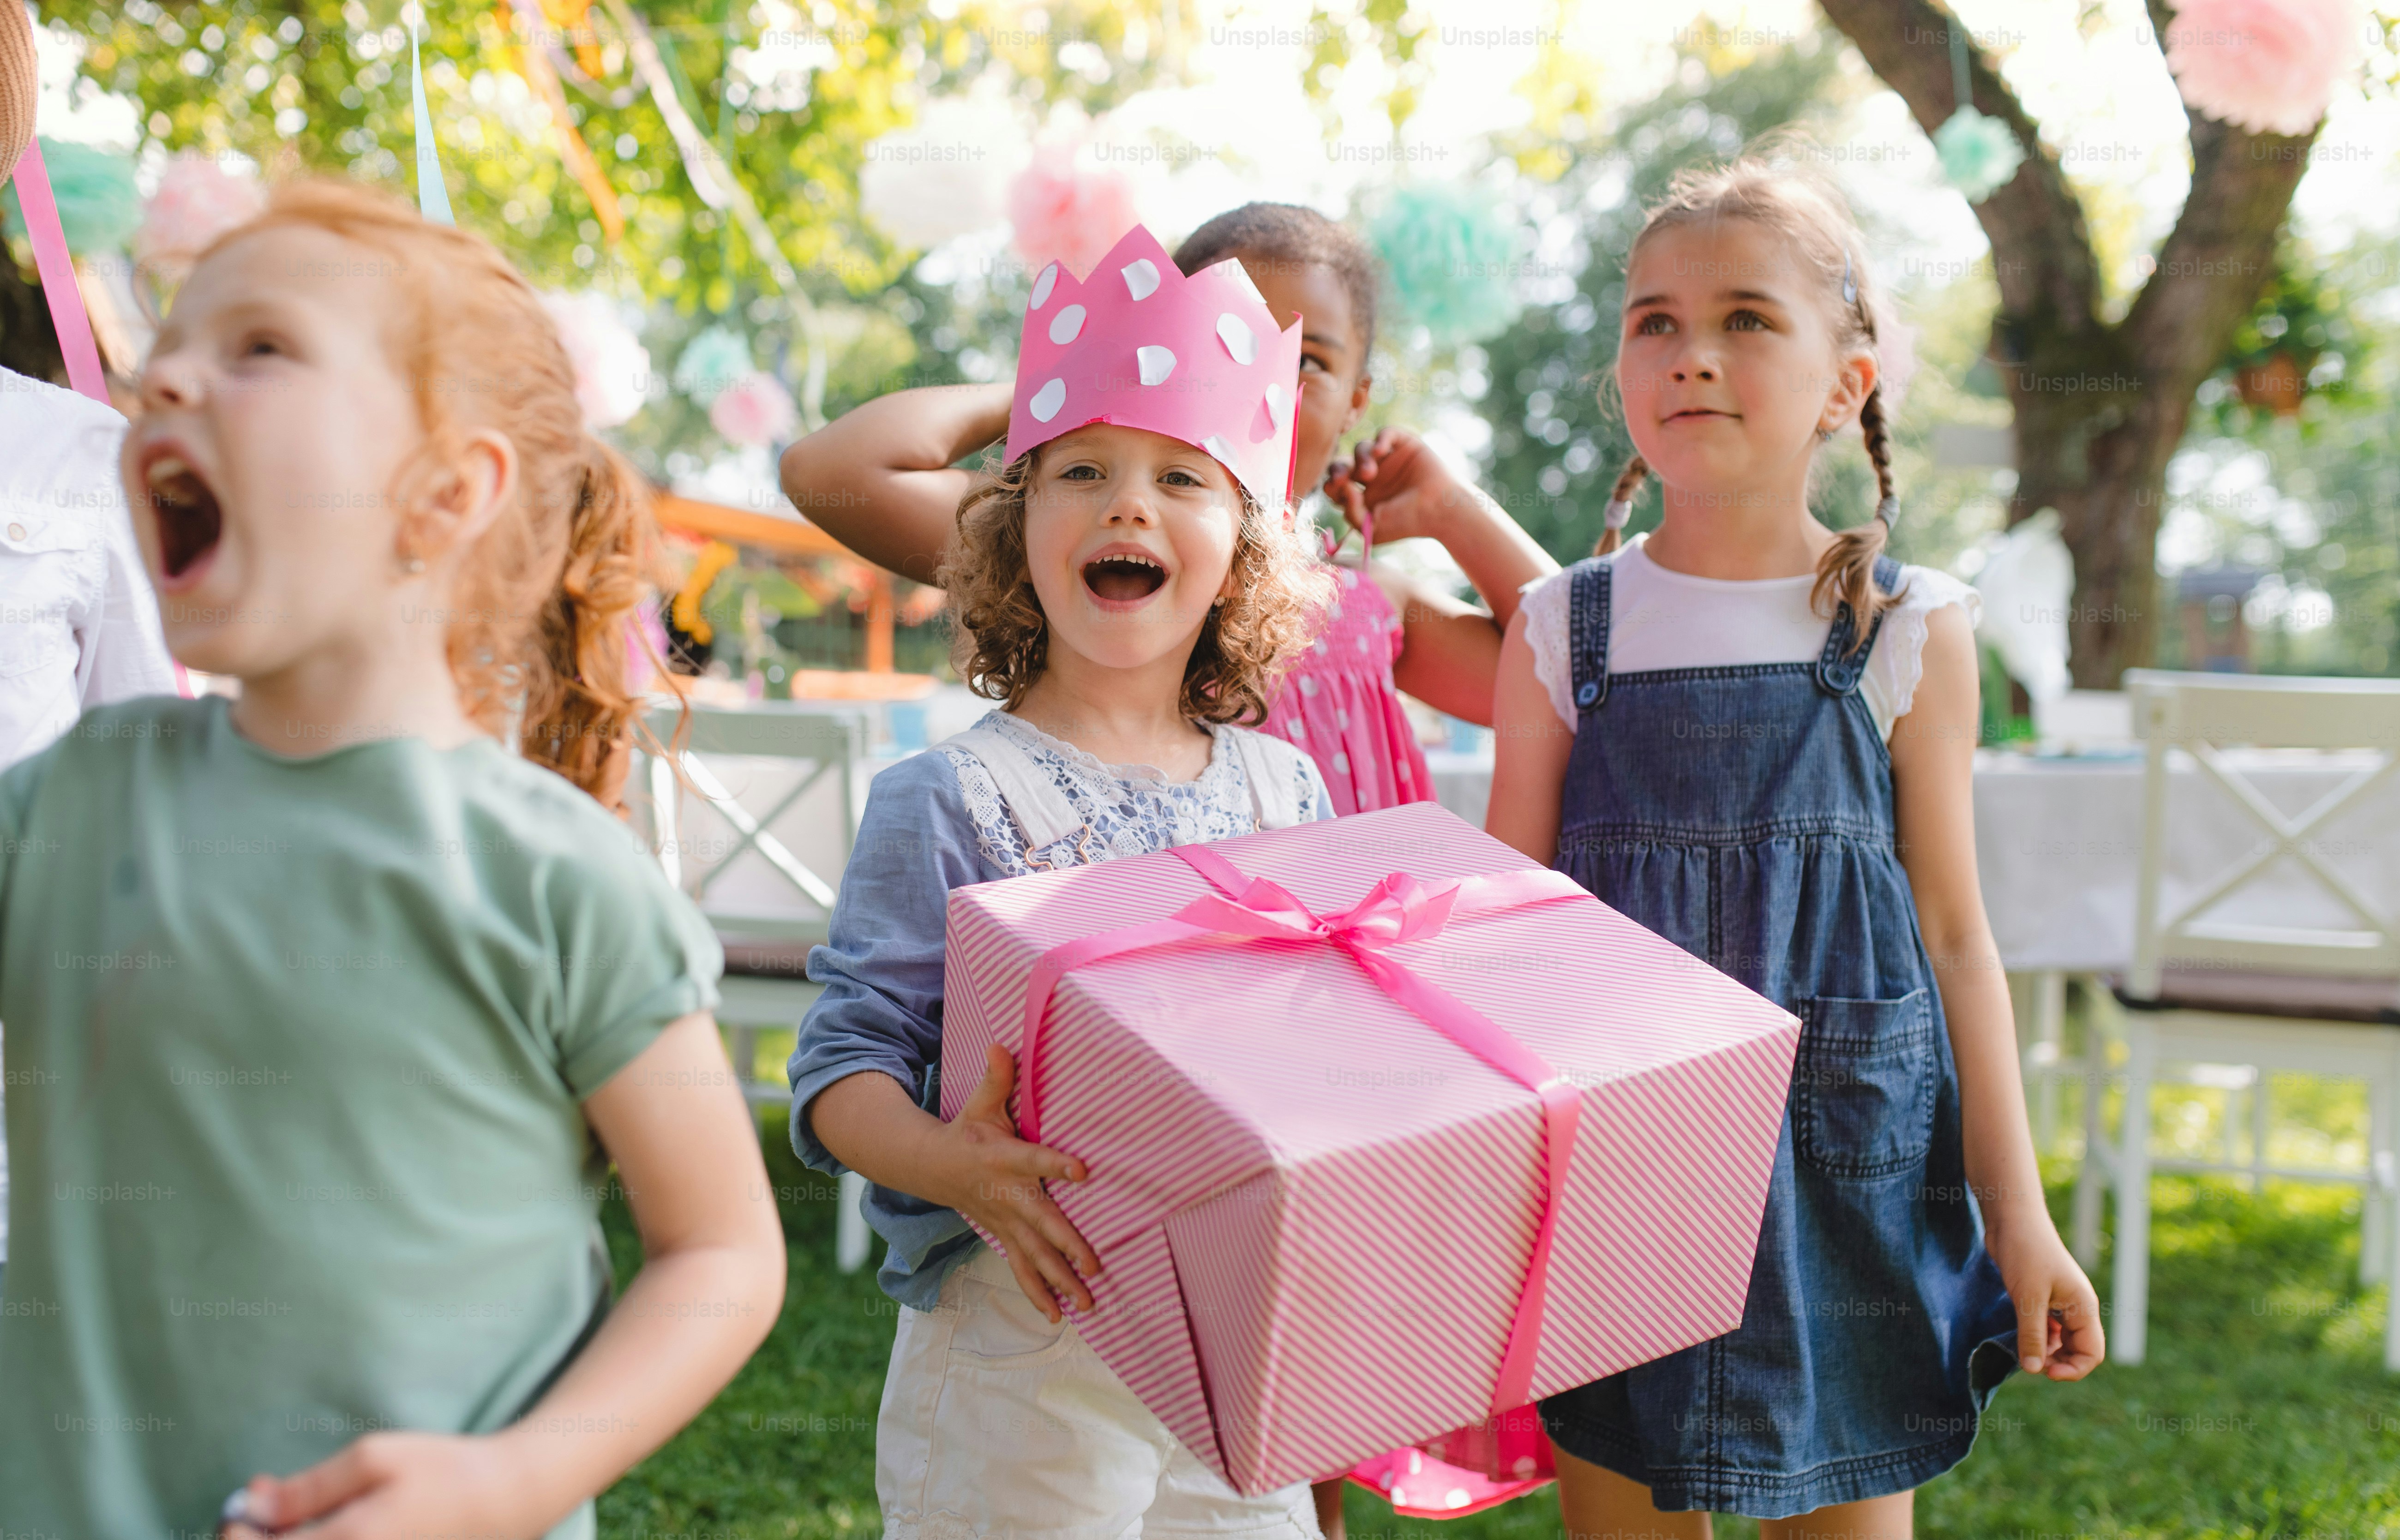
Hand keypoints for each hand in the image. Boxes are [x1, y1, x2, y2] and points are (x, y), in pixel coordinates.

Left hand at [221, 1432, 536, 1538]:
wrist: (506, 1502)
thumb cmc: (443, 1472)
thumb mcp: (375, 1458)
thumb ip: (307, 1488)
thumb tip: (250, 1507)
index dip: (237, 1529)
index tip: (251, 1498)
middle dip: (255, 1537)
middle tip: (269, 1503)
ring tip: (295, 1514)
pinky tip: (325, 1527)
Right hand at [928, 1044, 1102, 1320]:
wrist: (930, 1167)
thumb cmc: (967, 1131)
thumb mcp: (980, 1104)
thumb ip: (996, 1078)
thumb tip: (1001, 1043)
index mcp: (1004, 1158)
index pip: (1035, 1159)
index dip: (1057, 1164)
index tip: (1083, 1169)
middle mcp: (1006, 1195)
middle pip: (1040, 1223)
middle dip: (1066, 1246)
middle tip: (1092, 1266)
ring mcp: (1004, 1222)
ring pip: (1033, 1256)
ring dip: (1058, 1281)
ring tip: (1085, 1303)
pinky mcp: (1003, 1236)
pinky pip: (1021, 1269)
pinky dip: (1037, 1293)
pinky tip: (1057, 1316)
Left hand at [1321, 427, 1476, 545]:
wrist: (1439, 511)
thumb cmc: (1407, 523)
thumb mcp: (1371, 528)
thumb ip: (1350, 511)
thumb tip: (1344, 488)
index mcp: (1362, 496)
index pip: (1336, 486)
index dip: (1331, 485)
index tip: (1337, 489)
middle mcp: (1372, 476)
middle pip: (1343, 463)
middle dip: (1338, 469)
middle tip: (1344, 478)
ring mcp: (1388, 459)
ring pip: (1361, 448)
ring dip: (1361, 459)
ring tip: (1370, 472)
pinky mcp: (1404, 444)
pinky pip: (1386, 433)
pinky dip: (1380, 438)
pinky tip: (1380, 451)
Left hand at [1985, 1214, 2103, 1380]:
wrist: (2011, 1220)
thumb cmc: (2025, 1253)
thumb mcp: (2028, 1298)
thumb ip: (2032, 1335)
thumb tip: (2033, 1370)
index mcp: (2084, 1307)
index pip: (2092, 1352)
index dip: (2073, 1369)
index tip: (2045, 1372)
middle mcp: (2076, 1307)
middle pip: (2077, 1349)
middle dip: (2058, 1362)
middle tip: (2030, 1363)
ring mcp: (2060, 1302)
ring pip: (2060, 1340)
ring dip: (2045, 1350)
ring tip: (2023, 1349)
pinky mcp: (2042, 1297)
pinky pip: (2046, 1327)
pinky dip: (2036, 1336)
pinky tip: (2020, 1335)